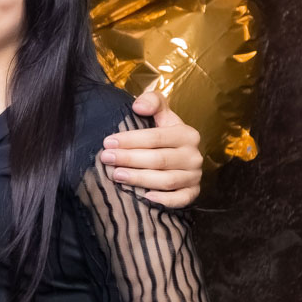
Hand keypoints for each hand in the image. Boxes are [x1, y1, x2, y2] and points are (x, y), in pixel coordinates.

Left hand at [99, 90, 202, 207]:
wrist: (179, 155)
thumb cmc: (164, 135)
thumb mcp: (161, 114)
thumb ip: (152, 101)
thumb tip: (138, 106)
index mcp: (187, 134)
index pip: (156, 137)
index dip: (131, 140)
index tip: (108, 142)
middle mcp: (193, 156)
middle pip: (159, 159)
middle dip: (129, 159)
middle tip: (106, 159)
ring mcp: (194, 176)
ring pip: (166, 180)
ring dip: (140, 179)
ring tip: (116, 175)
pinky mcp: (193, 193)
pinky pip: (181, 199)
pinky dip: (165, 200)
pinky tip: (145, 197)